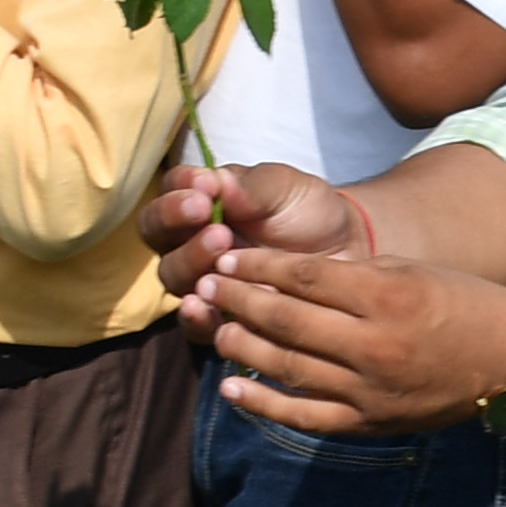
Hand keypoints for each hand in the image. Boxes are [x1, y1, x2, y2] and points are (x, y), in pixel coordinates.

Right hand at [141, 160, 366, 319]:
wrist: (345, 252)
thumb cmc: (306, 211)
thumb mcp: (284, 188)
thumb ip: (252, 186)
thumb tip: (218, 183)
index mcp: (200, 201)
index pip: (171, 191)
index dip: (179, 190)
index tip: (205, 187)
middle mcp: (190, 240)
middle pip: (160, 234)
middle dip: (178, 224)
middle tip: (216, 225)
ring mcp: (203, 281)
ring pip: (174, 276)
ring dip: (191, 264)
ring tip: (222, 257)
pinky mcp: (220, 318)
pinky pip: (194, 324)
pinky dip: (195, 316)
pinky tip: (201, 306)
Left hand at [198, 244, 505, 433]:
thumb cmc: (460, 303)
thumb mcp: (409, 270)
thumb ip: (349, 275)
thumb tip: (283, 275)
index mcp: (387, 296)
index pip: (305, 277)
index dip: (261, 266)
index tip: (231, 258)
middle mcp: (374, 344)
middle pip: (288, 321)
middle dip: (241, 301)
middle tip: (209, 286)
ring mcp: (370, 389)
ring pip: (288, 367)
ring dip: (243, 347)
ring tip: (217, 328)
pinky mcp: (370, 422)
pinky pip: (306, 415)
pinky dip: (264, 404)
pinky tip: (232, 388)